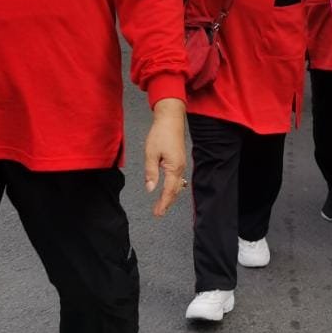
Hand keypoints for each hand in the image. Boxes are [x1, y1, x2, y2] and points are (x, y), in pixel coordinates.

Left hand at [144, 97, 186, 216]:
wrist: (170, 119)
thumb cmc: (161, 133)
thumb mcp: (151, 154)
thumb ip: (151, 173)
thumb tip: (150, 188)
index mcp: (174, 168)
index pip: (169, 191)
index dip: (163, 203)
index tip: (158, 213)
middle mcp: (180, 168)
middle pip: (175, 191)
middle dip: (167, 203)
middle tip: (158, 212)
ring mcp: (181, 164)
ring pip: (177, 185)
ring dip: (170, 196)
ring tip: (162, 204)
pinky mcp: (179, 160)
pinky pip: (177, 178)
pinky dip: (173, 187)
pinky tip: (168, 189)